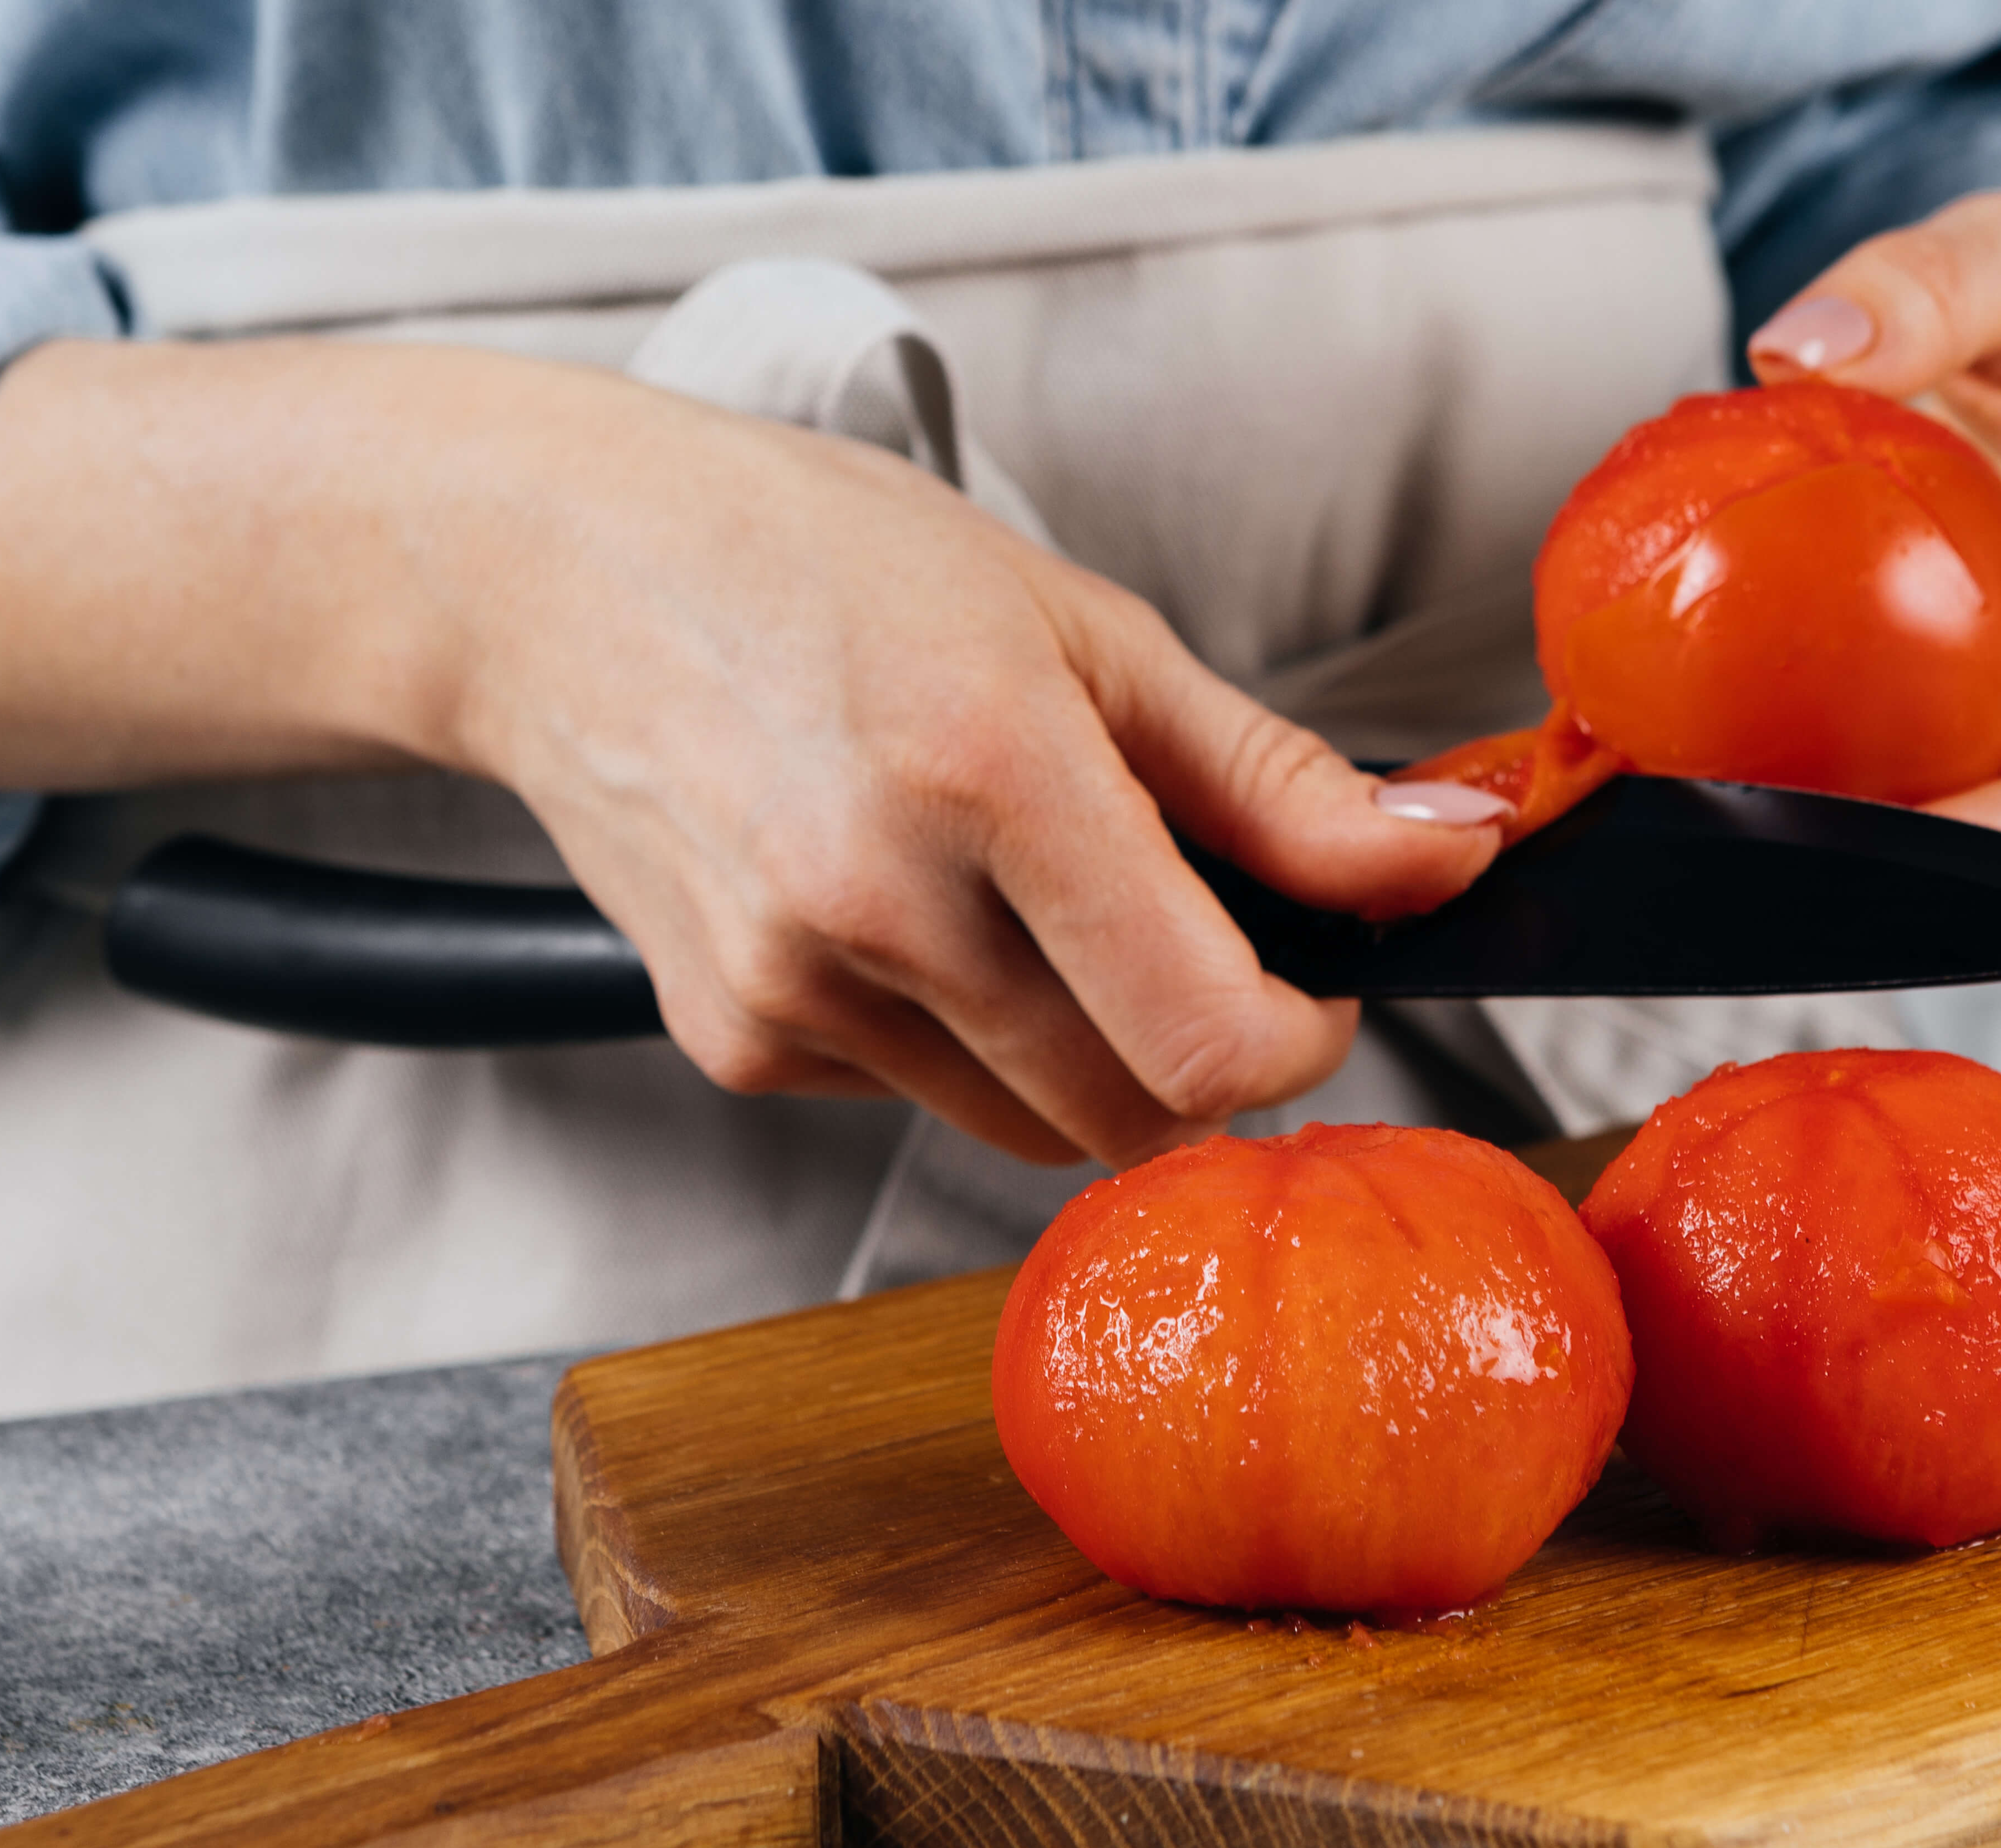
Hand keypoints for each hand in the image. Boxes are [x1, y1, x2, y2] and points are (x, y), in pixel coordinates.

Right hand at [0, 340, 1505, 1165]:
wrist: (556, 582)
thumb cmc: (816, 567)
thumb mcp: (1080, 627)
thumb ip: (1273, 780)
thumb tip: (1444, 864)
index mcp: (988, 770)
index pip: (1208, 1035)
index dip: (1300, 1036)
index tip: (1311, 981)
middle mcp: (878, 899)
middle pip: (1132, 1109)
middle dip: (1204, 1054)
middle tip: (1188, 935)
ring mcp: (794, 988)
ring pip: (1031, 1128)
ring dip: (1083, 1054)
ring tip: (1021, 898)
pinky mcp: (738, 1041)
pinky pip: (917, 1100)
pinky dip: (957, 1039)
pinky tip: (903, 912)